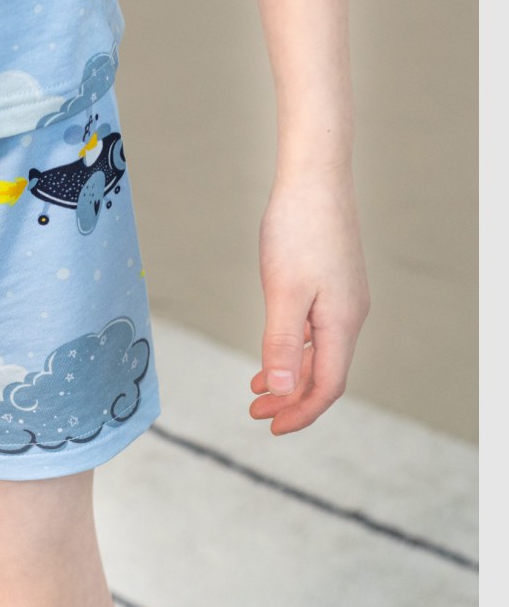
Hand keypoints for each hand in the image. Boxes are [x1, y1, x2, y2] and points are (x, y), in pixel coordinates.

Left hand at [249, 170, 369, 433]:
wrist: (314, 180)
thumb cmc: (298, 230)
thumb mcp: (284, 291)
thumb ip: (284, 342)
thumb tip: (285, 391)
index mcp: (341, 323)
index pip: (328, 386)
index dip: (301, 412)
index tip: (270, 426)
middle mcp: (349, 315)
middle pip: (326, 374)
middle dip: (292, 400)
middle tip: (256, 413)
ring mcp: (342, 299)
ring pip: (321, 353)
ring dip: (291, 376)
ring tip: (258, 390)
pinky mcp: (332, 284)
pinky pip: (316, 331)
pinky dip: (294, 349)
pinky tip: (274, 351)